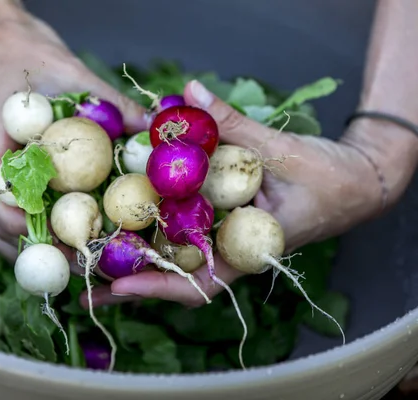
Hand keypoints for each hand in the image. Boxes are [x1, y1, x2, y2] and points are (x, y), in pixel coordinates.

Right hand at [0, 2, 146, 260]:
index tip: (51, 238)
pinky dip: (26, 229)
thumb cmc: (24, 52)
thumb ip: (109, 101)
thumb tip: (154, 128)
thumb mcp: (69, 72)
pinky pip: (5, 210)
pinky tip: (57, 237)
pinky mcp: (6, 171)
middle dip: (30, 249)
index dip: (15, 223)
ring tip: (69, 259)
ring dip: (24, 246)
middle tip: (76, 262)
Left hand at [83, 79, 382, 307]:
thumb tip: (189, 90)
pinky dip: (152, 232)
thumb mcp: (280, 148)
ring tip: (88, 264)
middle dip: (131, 287)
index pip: (200, 282)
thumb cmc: (326, 175)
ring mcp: (223, 239)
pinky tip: (122, 225)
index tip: (119, 285)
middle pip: (174, 280)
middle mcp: (229, 251)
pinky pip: (182, 234)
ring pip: (174, 261)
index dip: (159, 286)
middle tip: (84, 290)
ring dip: (134, 264)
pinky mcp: (218, 223)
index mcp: (247, 249)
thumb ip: (232, 122)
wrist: (353, 181)